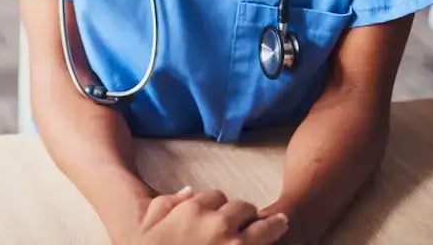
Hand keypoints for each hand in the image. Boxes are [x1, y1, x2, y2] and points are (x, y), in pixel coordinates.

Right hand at [131, 188, 288, 244]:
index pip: (217, 196)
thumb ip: (169, 202)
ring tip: (281, 222)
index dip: (219, 204)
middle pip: (242, 207)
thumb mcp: (151, 220)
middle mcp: (217, 224)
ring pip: (261, 226)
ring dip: (268, 224)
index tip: (222, 211)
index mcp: (194, 210)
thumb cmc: (152, 242)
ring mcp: (233, 244)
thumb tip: (189, 191)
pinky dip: (271, 236)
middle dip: (244, 212)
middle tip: (248, 219)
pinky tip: (280, 231)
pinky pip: (263, 242)